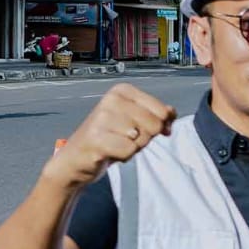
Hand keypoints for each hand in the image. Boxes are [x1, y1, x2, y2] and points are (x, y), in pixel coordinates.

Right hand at [42, 83, 175, 189]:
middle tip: (126, 138)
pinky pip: (129, 150)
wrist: (77, 158)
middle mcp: (111, 100)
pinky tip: (109, 152)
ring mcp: (101, 118)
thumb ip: (157, 114)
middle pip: (154, 125)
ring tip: (116, 144)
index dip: (161, 125)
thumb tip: (172, 113)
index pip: (163, 111)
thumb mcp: (136, 120)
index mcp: (122, 91)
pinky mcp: (95, 138)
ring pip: (142, 138)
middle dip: (145, 138)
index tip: (145, 129)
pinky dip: (123, 156)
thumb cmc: (111, 137)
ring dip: (133, 147)